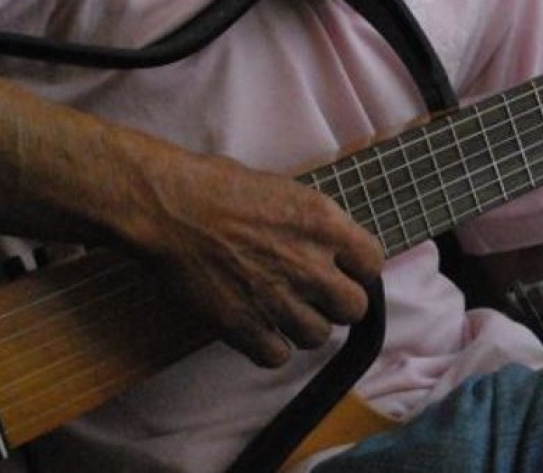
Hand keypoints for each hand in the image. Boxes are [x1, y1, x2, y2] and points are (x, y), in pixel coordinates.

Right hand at [134, 151, 384, 367]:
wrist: (169, 207)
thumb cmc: (219, 186)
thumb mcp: (285, 190)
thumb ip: (316, 224)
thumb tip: (333, 245)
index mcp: (324, 224)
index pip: (373, 263)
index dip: (358, 269)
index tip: (343, 269)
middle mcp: (309, 265)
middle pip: (353, 308)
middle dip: (336, 303)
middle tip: (314, 294)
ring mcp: (278, 298)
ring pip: (318, 337)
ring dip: (303, 326)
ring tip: (282, 309)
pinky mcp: (244, 325)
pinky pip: (277, 356)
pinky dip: (269, 347)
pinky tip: (259, 328)